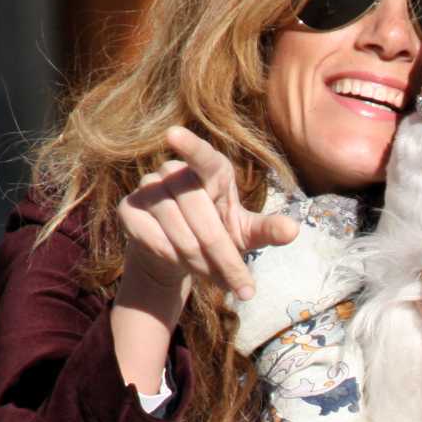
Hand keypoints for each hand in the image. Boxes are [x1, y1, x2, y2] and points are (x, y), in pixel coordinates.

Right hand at [110, 127, 297, 393]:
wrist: (175, 255)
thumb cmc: (218, 236)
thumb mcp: (246, 234)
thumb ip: (268, 230)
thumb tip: (293, 231)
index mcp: (211, 170)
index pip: (202, 156)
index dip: (189, 146)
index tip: (172, 134)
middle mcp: (175, 172)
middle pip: (202, 219)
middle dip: (223, 258)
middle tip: (238, 286)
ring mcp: (148, 188)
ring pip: (178, 233)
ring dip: (200, 264)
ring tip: (212, 275)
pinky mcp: (129, 209)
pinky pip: (152, 239)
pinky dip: (172, 259)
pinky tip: (179, 263)